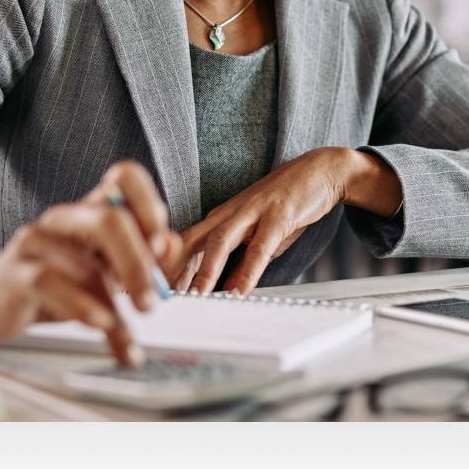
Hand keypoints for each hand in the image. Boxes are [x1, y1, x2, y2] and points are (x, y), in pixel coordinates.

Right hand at [0, 161, 180, 364]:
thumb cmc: (55, 281)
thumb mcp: (105, 269)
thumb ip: (141, 257)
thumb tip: (172, 245)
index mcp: (91, 211)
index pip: (123, 178)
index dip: (149, 205)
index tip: (161, 246)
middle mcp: (65, 219)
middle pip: (110, 219)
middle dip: (138, 264)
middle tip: (151, 302)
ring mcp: (37, 242)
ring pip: (86, 264)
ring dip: (114, 305)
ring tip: (125, 335)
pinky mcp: (16, 272)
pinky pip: (52, 283)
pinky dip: (82, 307)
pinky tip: (100, 325)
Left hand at [174, 147, 399, 295]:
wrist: (320, 170)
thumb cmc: (286, 204)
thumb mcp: (257, 234)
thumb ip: (238, 260)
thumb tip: (223, 290)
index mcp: (219, 217)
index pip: (182, 244)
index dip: (163, 268)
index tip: (147, 292)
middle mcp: (228, 212)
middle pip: (190, 241)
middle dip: (171, 270)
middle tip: (156, 297)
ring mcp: (252, 211)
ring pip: (219, 242)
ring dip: (204, 271)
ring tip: (195, 298)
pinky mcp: (278, 214)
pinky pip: (259, 247)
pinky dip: (248, 271)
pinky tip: (241, 291)